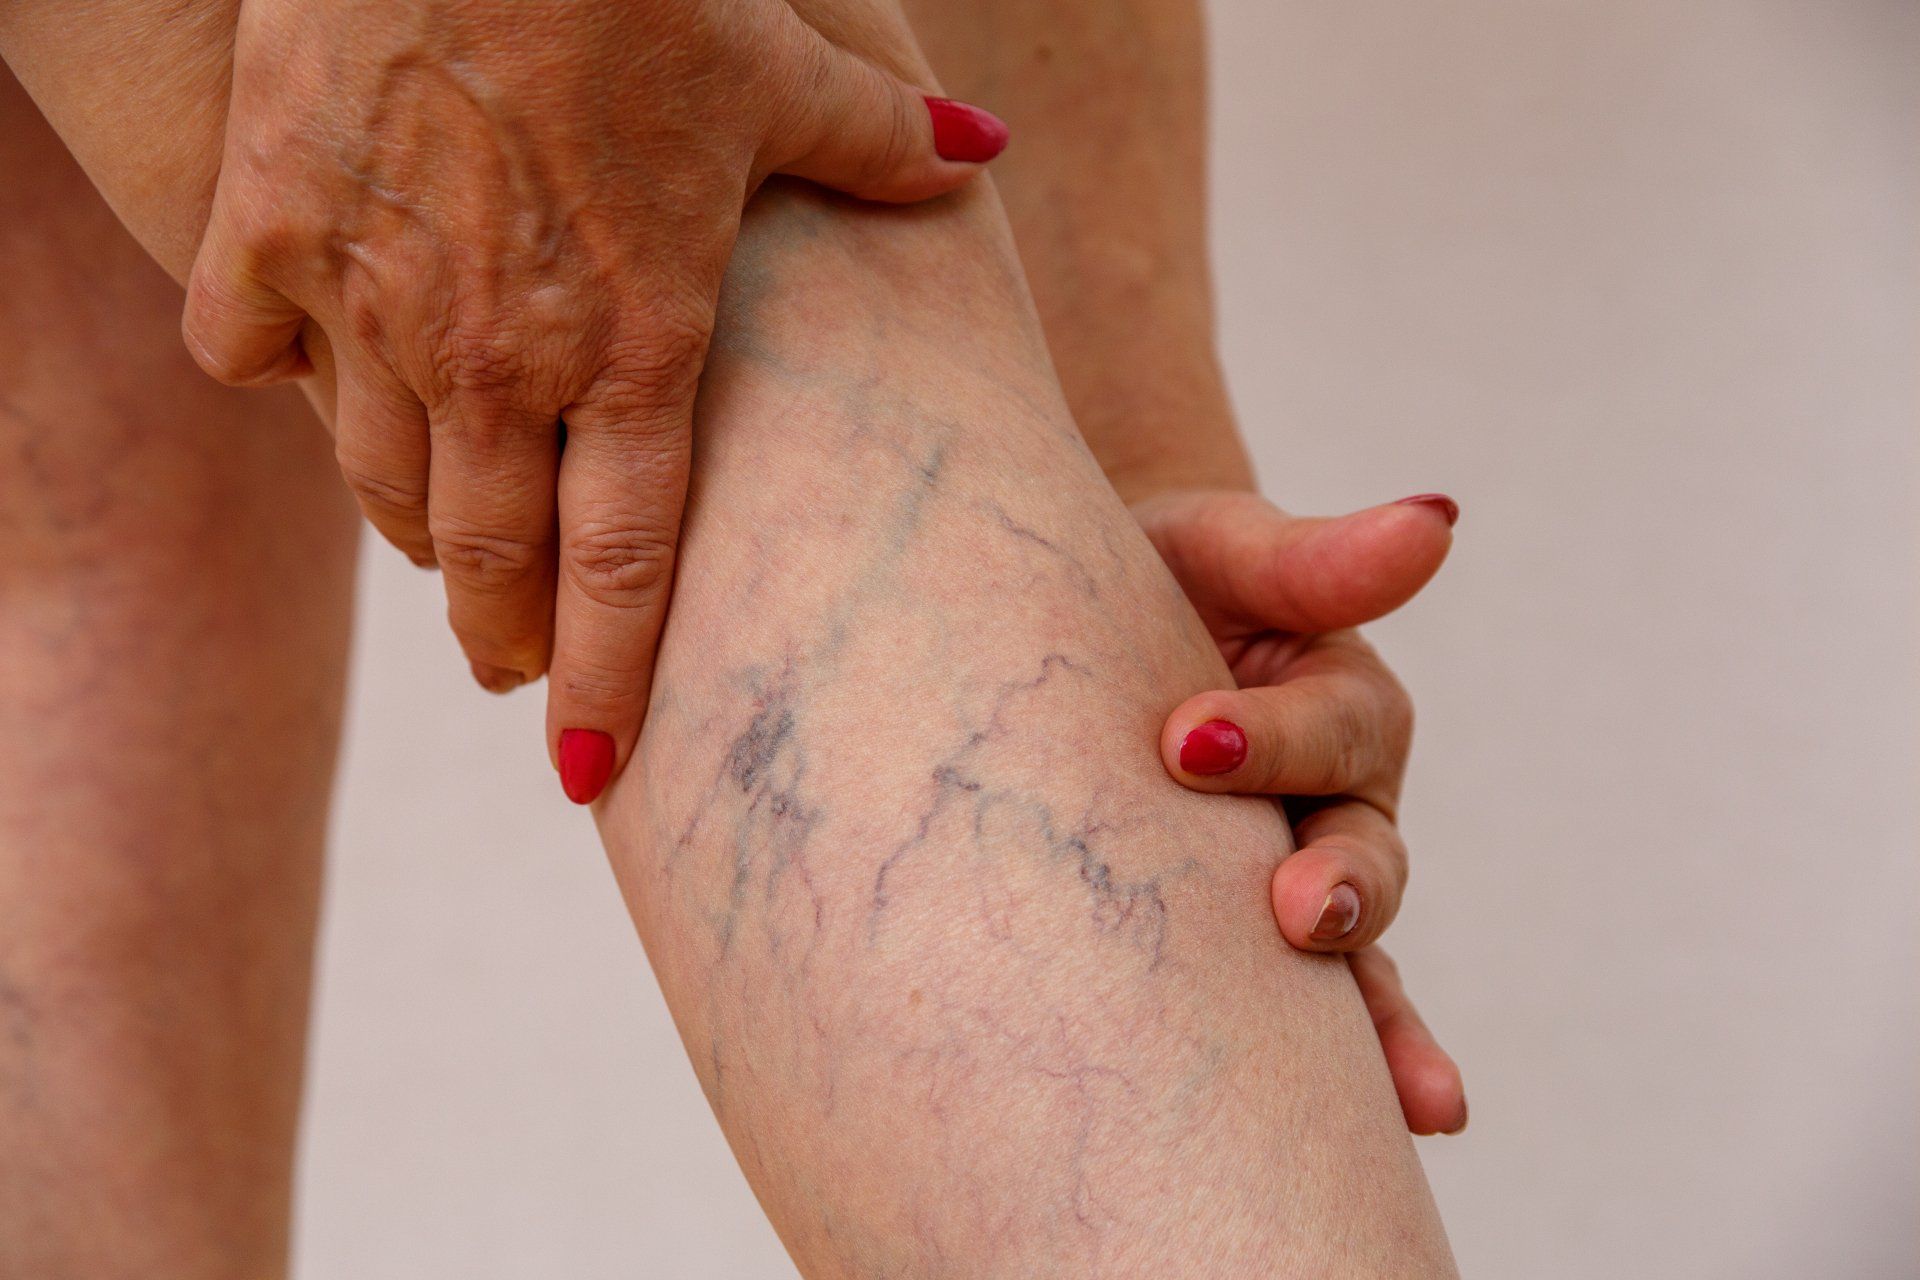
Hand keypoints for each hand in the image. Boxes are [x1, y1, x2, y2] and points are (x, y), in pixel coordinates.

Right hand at [182, 0, 1006, 802]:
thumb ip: (876, 139)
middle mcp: (501, 355)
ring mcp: (373, 302)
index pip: (625, 563)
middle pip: (492, 558)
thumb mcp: (773, 64)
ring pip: (378, 481)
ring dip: (416, 538)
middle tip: (514, 674)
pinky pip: (248, 357)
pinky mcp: (268, 232)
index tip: (596, 766)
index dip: (609, 678)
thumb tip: (984, 148)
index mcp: (634, 342)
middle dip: (503, 640)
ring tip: (444, 560)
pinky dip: (279, 382)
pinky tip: (313, 381)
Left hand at [1138, 489, 1467, 1134]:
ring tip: (1392, 1090)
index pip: (1332, 725)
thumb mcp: (1223, 549)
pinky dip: (1359, 1064)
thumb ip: (1316, 558)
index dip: (1272, 737)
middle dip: (1337, 887)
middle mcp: (1341, 800)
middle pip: (1365, 854)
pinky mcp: (1251, 936)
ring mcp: (1303, 874)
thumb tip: (1438, 517)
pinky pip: (1315, 1011)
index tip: (1185, 737)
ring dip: (1371, 1017)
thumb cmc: (1158, 577)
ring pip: (1354, 952)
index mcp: (1344, 699)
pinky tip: (1406, 1123)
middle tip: (1297, 908)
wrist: (1087, 621)